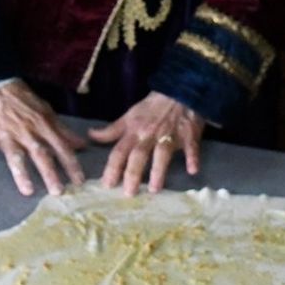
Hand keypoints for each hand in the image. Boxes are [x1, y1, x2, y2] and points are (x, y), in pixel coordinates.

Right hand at [0, 80, 86, 195]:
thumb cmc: (23, 101)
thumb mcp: (46, 112)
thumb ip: (63, 131)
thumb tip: (82, 145)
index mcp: (43, 126)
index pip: (61, 147)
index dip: (71, 164)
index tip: (79, 180)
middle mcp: (27, 132)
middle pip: (40, 154)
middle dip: (49, 173)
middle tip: (57, 191)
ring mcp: (6, 133)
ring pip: (14, 155)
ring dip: (21, 172)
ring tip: (27, 190)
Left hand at [88, 92, 203, 195]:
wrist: (179, 91)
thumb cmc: (153, 106)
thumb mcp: (130, 116)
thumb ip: (112, 130)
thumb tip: (92, 136)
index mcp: (134, 131)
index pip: (120, 150)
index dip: (113, 167)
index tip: (107, 185)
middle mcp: (149, 135)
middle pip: (139, 155)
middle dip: (133, 173)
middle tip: (129, 193)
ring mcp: (170, 135)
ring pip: (162, 154)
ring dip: (158, 171)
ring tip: (155, 189)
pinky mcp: (188, 135)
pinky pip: (191, 148)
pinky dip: (192, 158)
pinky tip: (193, 170)